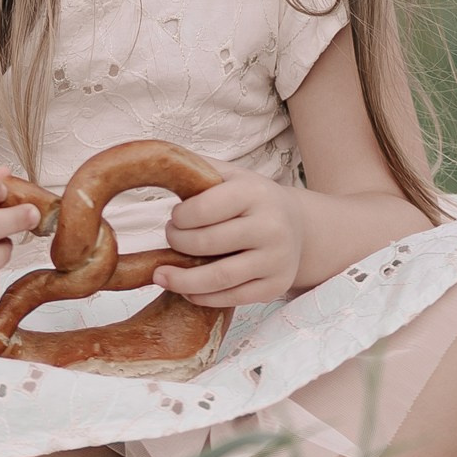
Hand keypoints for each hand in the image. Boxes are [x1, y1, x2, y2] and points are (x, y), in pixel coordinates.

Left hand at [152, 174, 305, 306]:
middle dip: (178, 244)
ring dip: (182, 280)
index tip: (174, 218)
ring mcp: (276, 259)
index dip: (180, 217)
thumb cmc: (253, 200)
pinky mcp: (277, 285)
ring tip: (161, 275)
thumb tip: (157, 158)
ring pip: (220, 276)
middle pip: (207, 243)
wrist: (299, 227)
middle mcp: (271, 226)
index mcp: (255, 193)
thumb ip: (198, 167)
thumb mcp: (231, 176)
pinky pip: (233, 298)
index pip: (204, 208)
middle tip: (170, 240)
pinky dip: (203, 297)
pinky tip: (187, 290)